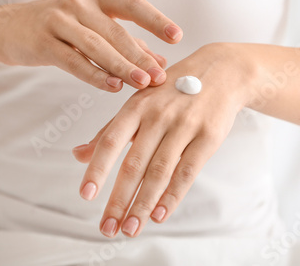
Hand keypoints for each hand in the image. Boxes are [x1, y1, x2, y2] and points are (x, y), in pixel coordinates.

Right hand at [0, 0, 181, 90]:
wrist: (8, 28)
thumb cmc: (57, 28)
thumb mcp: (92, 27)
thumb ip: (126, 42)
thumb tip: (159, 61)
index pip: (132, 5)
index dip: (156, 20)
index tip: (177, 36)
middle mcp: (79, 3)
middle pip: (116, 31)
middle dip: (140, 55)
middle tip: (160, 76)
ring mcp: (59, 21)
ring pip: (97, 46)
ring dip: (122, 66)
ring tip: (142, 83)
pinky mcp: (43, 42)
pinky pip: (73, 61)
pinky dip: (94, 74)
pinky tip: (112, 86)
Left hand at [72, 42, 256, 237]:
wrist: (221, 71)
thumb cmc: (172, 91)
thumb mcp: (139, 103)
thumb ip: (110, 131)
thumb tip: (78, 155)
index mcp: (136, 106)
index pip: (110, 141)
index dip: (97, 168)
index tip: (86, 195)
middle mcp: (158, 116)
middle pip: (134, 164)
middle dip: (119, 200)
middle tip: (107, 228)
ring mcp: (184, 126)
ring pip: (159, 172)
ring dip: (142, 205)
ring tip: (130, 229)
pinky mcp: (208, 137)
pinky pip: (187, 172)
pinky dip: (172, 196)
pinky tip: (159, 215)